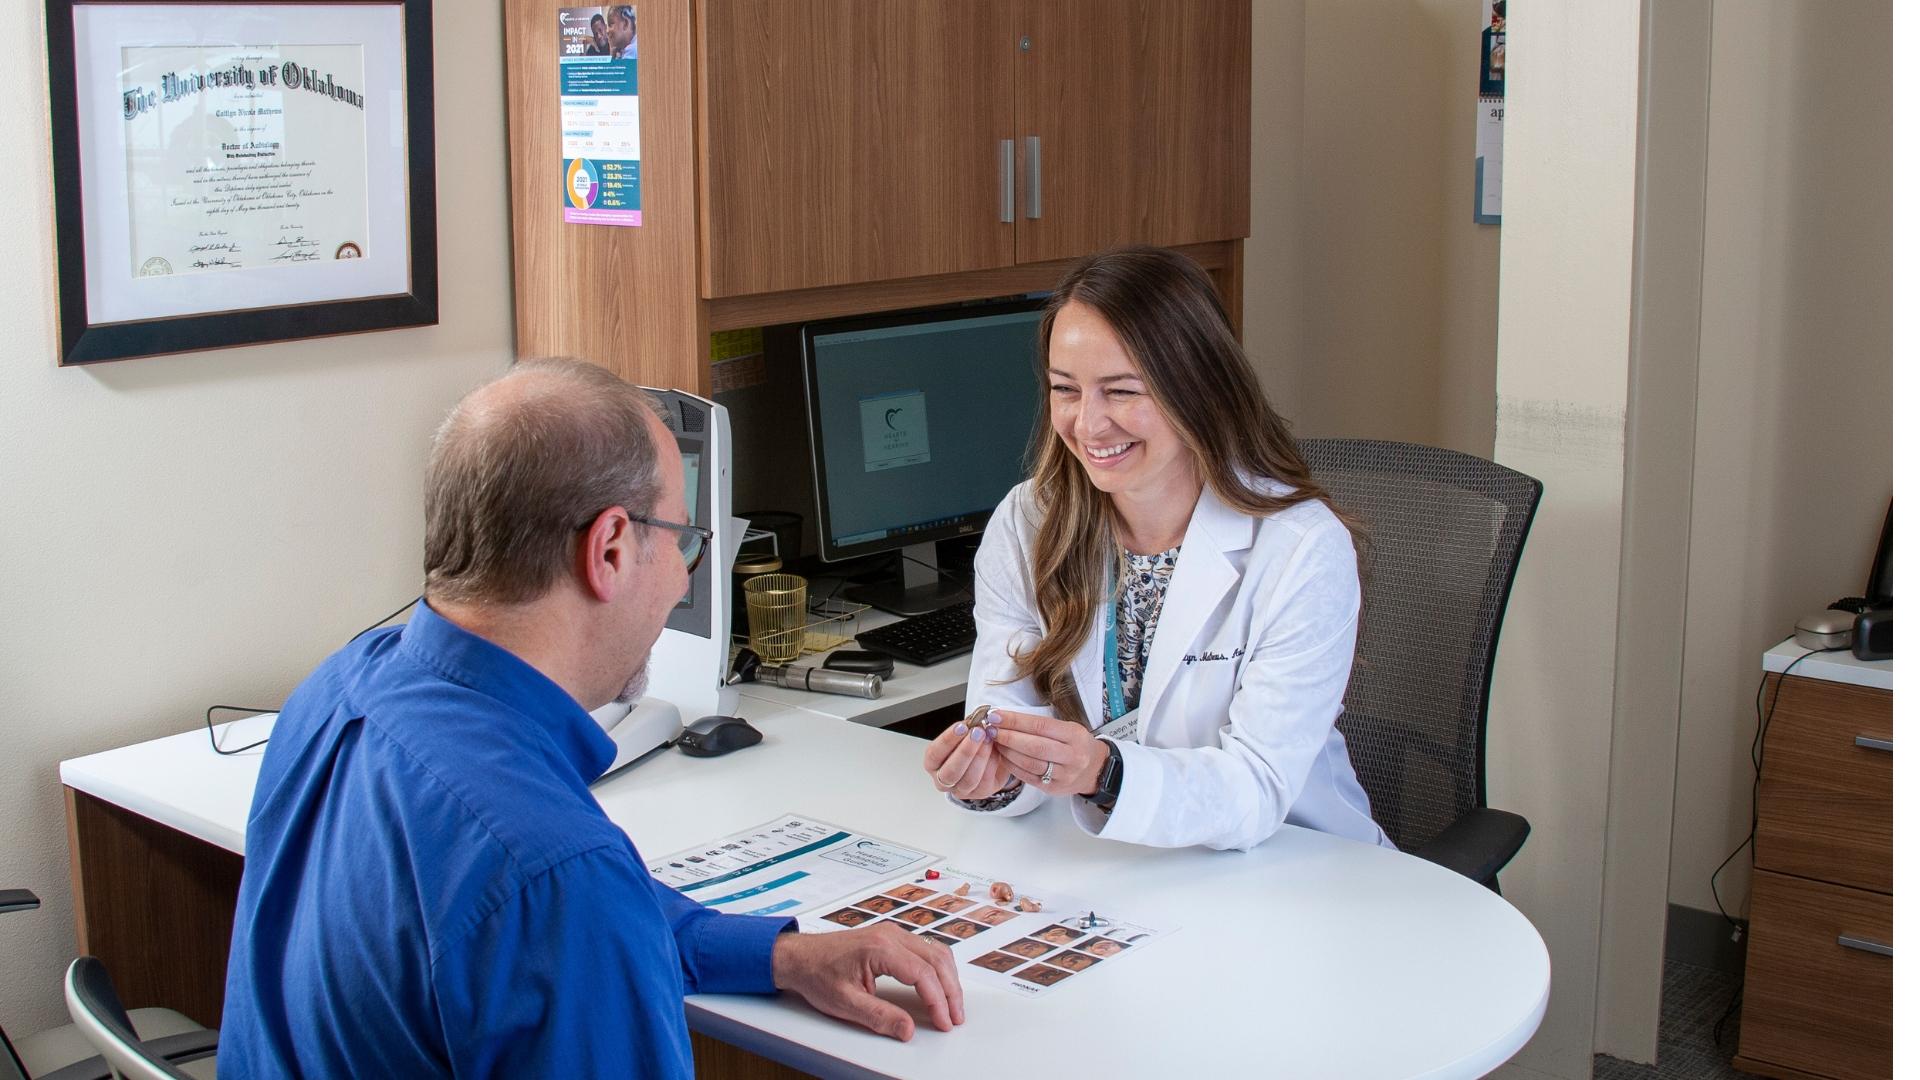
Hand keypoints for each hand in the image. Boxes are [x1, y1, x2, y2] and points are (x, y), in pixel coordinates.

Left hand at [771, 922, 964, 1040]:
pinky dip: (938, 968)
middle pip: (936, 960)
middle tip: (955, 1017)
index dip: (938, 1000)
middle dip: (950, 991)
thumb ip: (879, 1016)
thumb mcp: (846, 1003)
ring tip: (952, 1005)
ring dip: (948, 978)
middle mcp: (891, 935)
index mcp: (881, 948)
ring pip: (935, 952)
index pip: (923, 974)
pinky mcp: (891, 938)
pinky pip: (925, 949)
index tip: (944, 1021)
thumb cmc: (817, 974)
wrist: (799, 957)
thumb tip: (907, 1029)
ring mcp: (892, 933)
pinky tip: (940, 984)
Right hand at [922, 717, 1012, 799]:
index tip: (962, 726)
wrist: (988, 758)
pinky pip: (985, 782)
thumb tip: (975, 718)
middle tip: (978, 732)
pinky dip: (991, 765)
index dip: (948, 740)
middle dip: (965, 751)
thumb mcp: (965, 735)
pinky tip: (995, 751)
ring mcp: (961, 790)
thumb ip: (967, 728)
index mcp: (933, 763)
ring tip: (988, 739)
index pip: (935, 754)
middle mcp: (943, 780)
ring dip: (980, 757)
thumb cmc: (970, 745)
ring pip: (968, 779)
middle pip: (950, 772)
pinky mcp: (979, 793)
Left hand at [985, 710, 1108, 796]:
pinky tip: (1003, 756)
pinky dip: (1012, 766)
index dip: (1016, 721)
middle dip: (1008, 736)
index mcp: (1075, 735)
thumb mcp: (1068, 728)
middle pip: (1034, 746)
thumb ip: (1041, 725)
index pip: (1041, 726)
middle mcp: (1072, 756)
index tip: (996, 715)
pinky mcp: (1054, 789)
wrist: (1095, 769)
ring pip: (1029, 763)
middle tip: (991, 729)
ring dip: (1007, 752)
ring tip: (994, 742)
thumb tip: (1007, 718)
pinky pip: (1028, 777)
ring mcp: (1064, 775)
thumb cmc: (1076, 744)